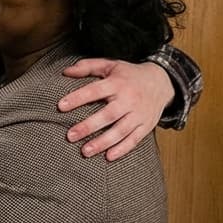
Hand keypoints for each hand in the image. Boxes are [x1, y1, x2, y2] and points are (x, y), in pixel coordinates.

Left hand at [59, 59, 173, 160]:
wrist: (162, 82)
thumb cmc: (129, 75)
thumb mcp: (110, 65)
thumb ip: (87, 67)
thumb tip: (65, 72)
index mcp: (117, 83)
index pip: (95, 91)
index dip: (78, 98)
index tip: (61, 106)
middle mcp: (129, 99)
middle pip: (108, 115)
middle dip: (88, 126)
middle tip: (70, 136)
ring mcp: (139, 114)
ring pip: (120, 131)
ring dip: (103, 142)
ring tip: (85, 151)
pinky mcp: (146, 126)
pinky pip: (134, 139)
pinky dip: (122, 149)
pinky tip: (108, 157)